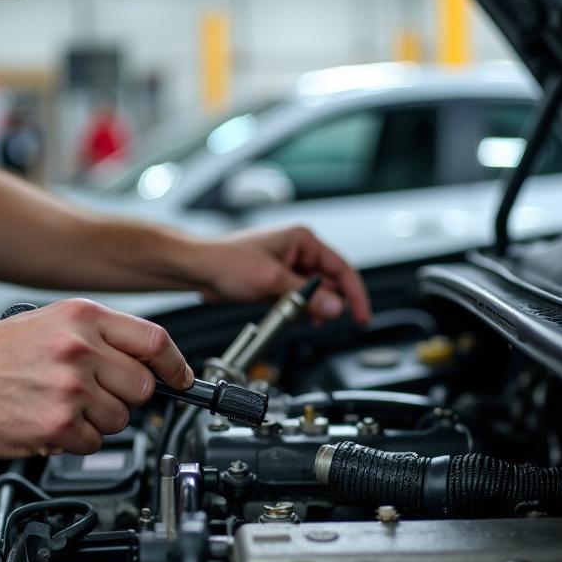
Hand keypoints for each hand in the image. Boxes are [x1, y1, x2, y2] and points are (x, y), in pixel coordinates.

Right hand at [0, 299, 192, 457]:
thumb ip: (100, 337)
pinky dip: (75, 441)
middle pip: (142, 387)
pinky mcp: (58, 424)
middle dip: (124, 397)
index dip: (176, 365)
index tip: (181, 379)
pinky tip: (47, 422)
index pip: (155, 341)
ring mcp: (70, 388)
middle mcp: (80, 348)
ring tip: (60, 406)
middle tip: (93, 395)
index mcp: (83, 318)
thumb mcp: (50, 323)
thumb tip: (147, 361)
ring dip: (97, 421)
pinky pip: (93, 442)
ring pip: (120, 419)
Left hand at [191, 225, 371, 324]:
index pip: (342, 269)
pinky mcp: (279, 281)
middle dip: (330, 304)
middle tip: (326, 321)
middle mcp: (299, 251)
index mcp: (303, 240)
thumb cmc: (226, 262)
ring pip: (315, 294)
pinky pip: (299, 299)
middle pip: (331, 283)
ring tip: (304, 318)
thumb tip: (335, 307)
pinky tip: (293, 317)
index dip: (355, 295)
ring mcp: (289, 267)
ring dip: (313, 309)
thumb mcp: (272, 281)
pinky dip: (300, 310)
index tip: (362, 316)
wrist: (199, 270)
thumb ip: (306, 297)